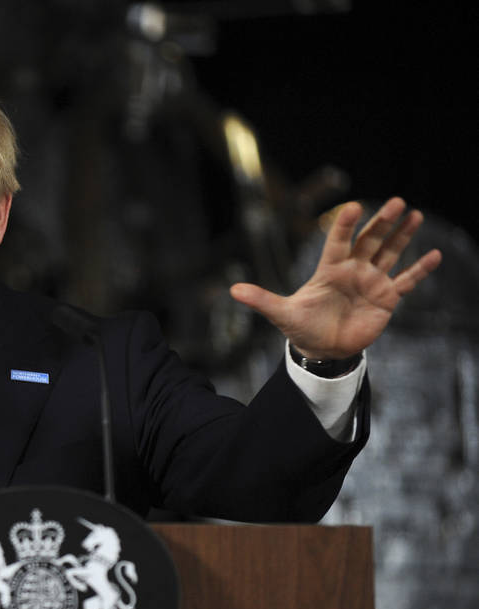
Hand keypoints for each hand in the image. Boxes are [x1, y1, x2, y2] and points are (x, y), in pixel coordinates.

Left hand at [229, 197, 441, 358]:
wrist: (322, 349)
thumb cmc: (301, 327)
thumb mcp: (281, 313)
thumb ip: (261, 300)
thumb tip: (232, 290)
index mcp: (329, 269)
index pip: (338, 242)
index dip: (344, 225)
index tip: (353, 206)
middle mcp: (352, 270)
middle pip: (369, 241)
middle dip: (381, 222)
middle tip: (396, 202)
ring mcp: (371, 282)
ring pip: (389, 253)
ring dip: (402, 236)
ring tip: (414, 215)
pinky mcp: (386, 298)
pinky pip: (406, 281)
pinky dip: (419, 270)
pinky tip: (433, 254)